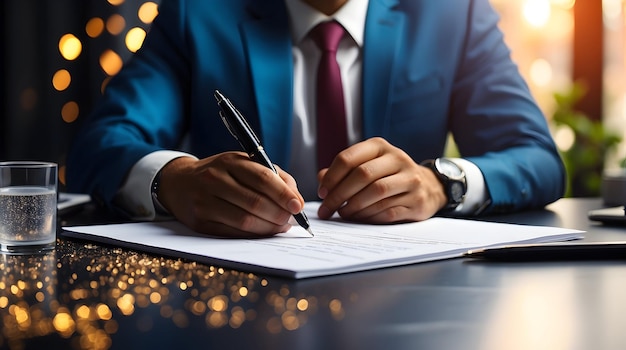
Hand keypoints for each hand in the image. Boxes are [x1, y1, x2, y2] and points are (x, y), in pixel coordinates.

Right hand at [157, 153, 304, 236]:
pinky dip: (253, 235)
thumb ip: (274, 176)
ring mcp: (205, 201)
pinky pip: (233, 232)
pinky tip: (263, 232)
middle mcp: (215, 179)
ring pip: (245, 220)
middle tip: (291, 220)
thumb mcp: (244, 164)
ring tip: (280, 227)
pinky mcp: (200, 222)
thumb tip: (295, 198)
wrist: (179, 183)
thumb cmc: (221, 174)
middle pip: (255, 202)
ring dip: (269, 227)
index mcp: (230, 161)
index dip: (283, 194)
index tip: (298, 206)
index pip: (262, 178)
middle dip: (279, 214)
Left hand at [316, 137, 446, 222]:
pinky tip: (360, 218)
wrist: (427, 187)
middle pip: (362, 175)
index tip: (322, 193)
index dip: (331, 177)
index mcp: (379, 147)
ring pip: (376, 193)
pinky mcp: (417, 201)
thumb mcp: (367, 165)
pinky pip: (389, 210)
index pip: (348, 158)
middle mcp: (397, 159)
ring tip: (343, 214)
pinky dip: (370, 216)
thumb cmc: (388, 176)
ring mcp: (410, 179)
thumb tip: (321, 180)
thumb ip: (344, 171)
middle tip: (327, 209)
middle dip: (339, 195)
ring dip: (354, 207)